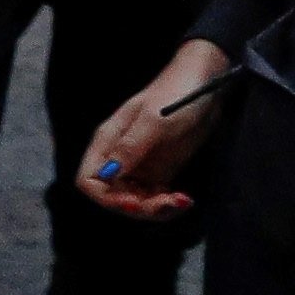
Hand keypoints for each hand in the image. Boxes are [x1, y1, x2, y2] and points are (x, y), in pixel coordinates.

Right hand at [80, 38, 238, 217]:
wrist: (206, 85)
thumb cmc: (176, 96)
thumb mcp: (154, 121)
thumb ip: (130, 148)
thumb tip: (106, 176)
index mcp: (109, 142)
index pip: (89, 180)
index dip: (105, 197)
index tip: (133, 201)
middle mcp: (120, 157)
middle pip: (113, 196)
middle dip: (137, 207)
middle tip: (166, 203)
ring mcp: (140, 165)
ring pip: (135, 200)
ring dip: (156, 209)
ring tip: (182, 201)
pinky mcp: (160, 170)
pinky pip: (155, 197)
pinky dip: (168, 204)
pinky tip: (185, 198)